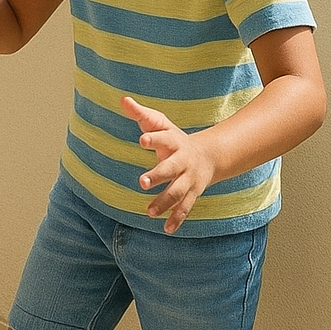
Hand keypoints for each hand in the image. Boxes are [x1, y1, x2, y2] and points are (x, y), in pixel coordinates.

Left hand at [121, 95, 215, 234]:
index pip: (163, 137)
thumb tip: (122, 100)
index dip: (153, 138)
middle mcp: (183, 160)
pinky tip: (167, 229)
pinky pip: (186, 207)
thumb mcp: (160, 123)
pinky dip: (177, 219)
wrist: (208, 156)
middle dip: (158, 175)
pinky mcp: (192, 193)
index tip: (141, 139)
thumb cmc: (174, 138)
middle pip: (171, 168)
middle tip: (141, 182)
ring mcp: (189, 178)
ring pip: (178, 192)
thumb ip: (141, 113)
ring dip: (164, 202)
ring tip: (149, 212)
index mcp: (174, 141)